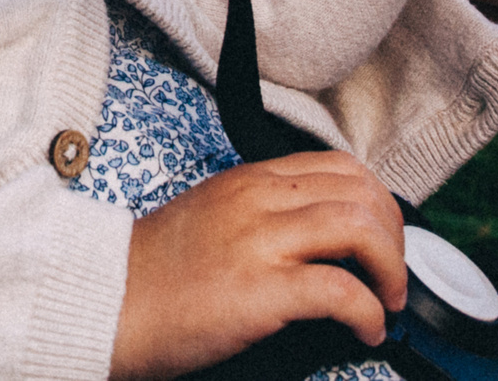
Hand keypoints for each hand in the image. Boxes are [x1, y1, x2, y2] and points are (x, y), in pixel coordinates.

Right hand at [109, 152, 406, 380]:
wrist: (103, 304)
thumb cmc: (150, 275)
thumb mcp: (210, 216)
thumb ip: (260, 213)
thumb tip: (319, 242)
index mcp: (248, 180)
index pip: (342, 168)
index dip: (379, 205)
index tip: (382, 242)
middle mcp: (258, 200)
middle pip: (363, 192)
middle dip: (394, 238)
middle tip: (391, 277)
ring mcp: (258, 242)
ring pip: (361, 228)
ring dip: (391, 271)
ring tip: (385, 302)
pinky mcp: (259, 291)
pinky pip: (341, 291)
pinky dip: (368, 313)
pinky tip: (364, 331)